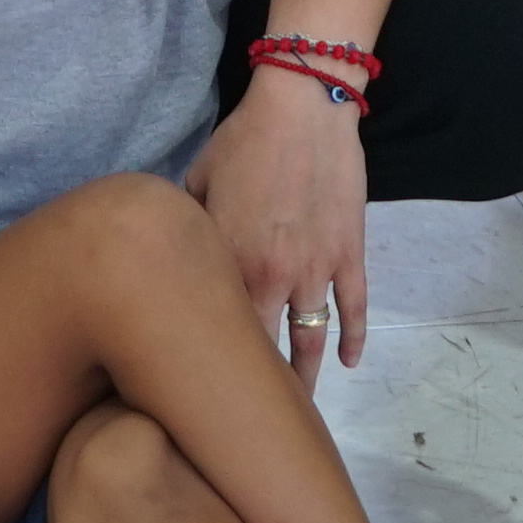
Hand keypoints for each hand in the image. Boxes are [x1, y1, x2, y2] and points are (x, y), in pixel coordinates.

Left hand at [186, 68, 373, 378]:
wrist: (303, 107)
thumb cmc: (243, 140)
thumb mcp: (196, 180)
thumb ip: (186, 226)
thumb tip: (168, 251)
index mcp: (229, 263)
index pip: (216, 330)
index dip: (208, 362)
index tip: (199, 389)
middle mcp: (272, 277)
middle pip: (262, 349)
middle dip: (255, 386)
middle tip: (246, 415)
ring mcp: (316, 269)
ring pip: (310, 340)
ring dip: (304, 377)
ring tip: (298, 407)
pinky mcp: (349, 254)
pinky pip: (354, 308)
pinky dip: (353, 339)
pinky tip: (347, 362)